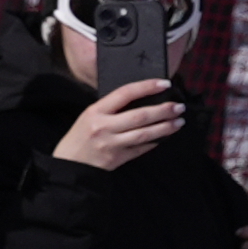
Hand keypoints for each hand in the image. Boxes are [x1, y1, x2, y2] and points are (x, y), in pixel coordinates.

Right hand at [61, 77, 190, 175]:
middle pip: (140, 116)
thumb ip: (111, 108)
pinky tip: (165, 137)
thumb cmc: (79, 137)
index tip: (165, 84)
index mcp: (96, 111)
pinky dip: (154, 143)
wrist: (68, 164)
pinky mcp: (118, 158)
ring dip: (165, 127)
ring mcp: (112, 143)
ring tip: (178, 122)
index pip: (125, 93)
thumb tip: (139, 99)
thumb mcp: (89, 115)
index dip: (147, 87)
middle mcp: (104, 126)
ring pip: (144, 134)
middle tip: (179, 107)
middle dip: (163, 110)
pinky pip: (141, 149)